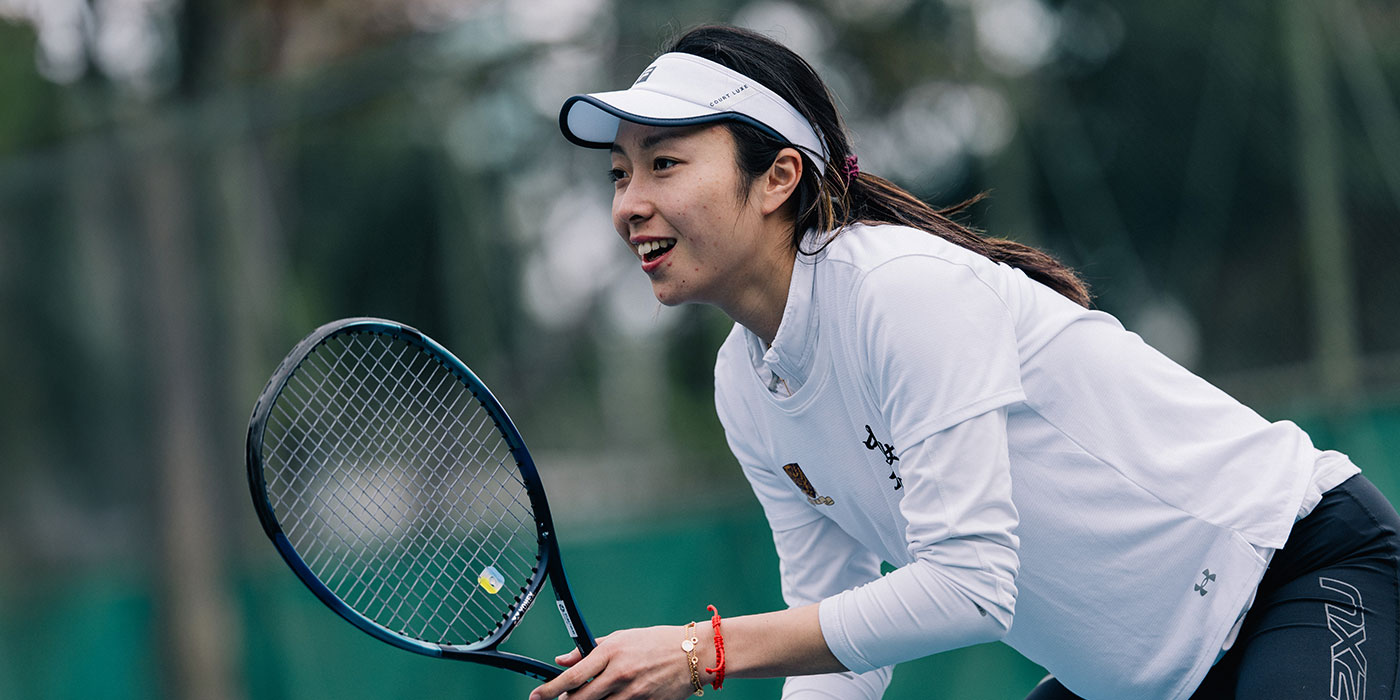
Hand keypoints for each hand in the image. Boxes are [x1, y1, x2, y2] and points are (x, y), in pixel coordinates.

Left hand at [529, 624, 710, 699]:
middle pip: (580, 699)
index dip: (550, 689)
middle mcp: (619, 674)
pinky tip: (614, 698)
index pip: (572, 676)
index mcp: (611, 653)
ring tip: (591, 696)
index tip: (536, 696)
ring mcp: (633, 693)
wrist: (695, 653)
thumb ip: (589, 650)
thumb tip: (562, 658)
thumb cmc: (657, 641)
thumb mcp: (622, 638)